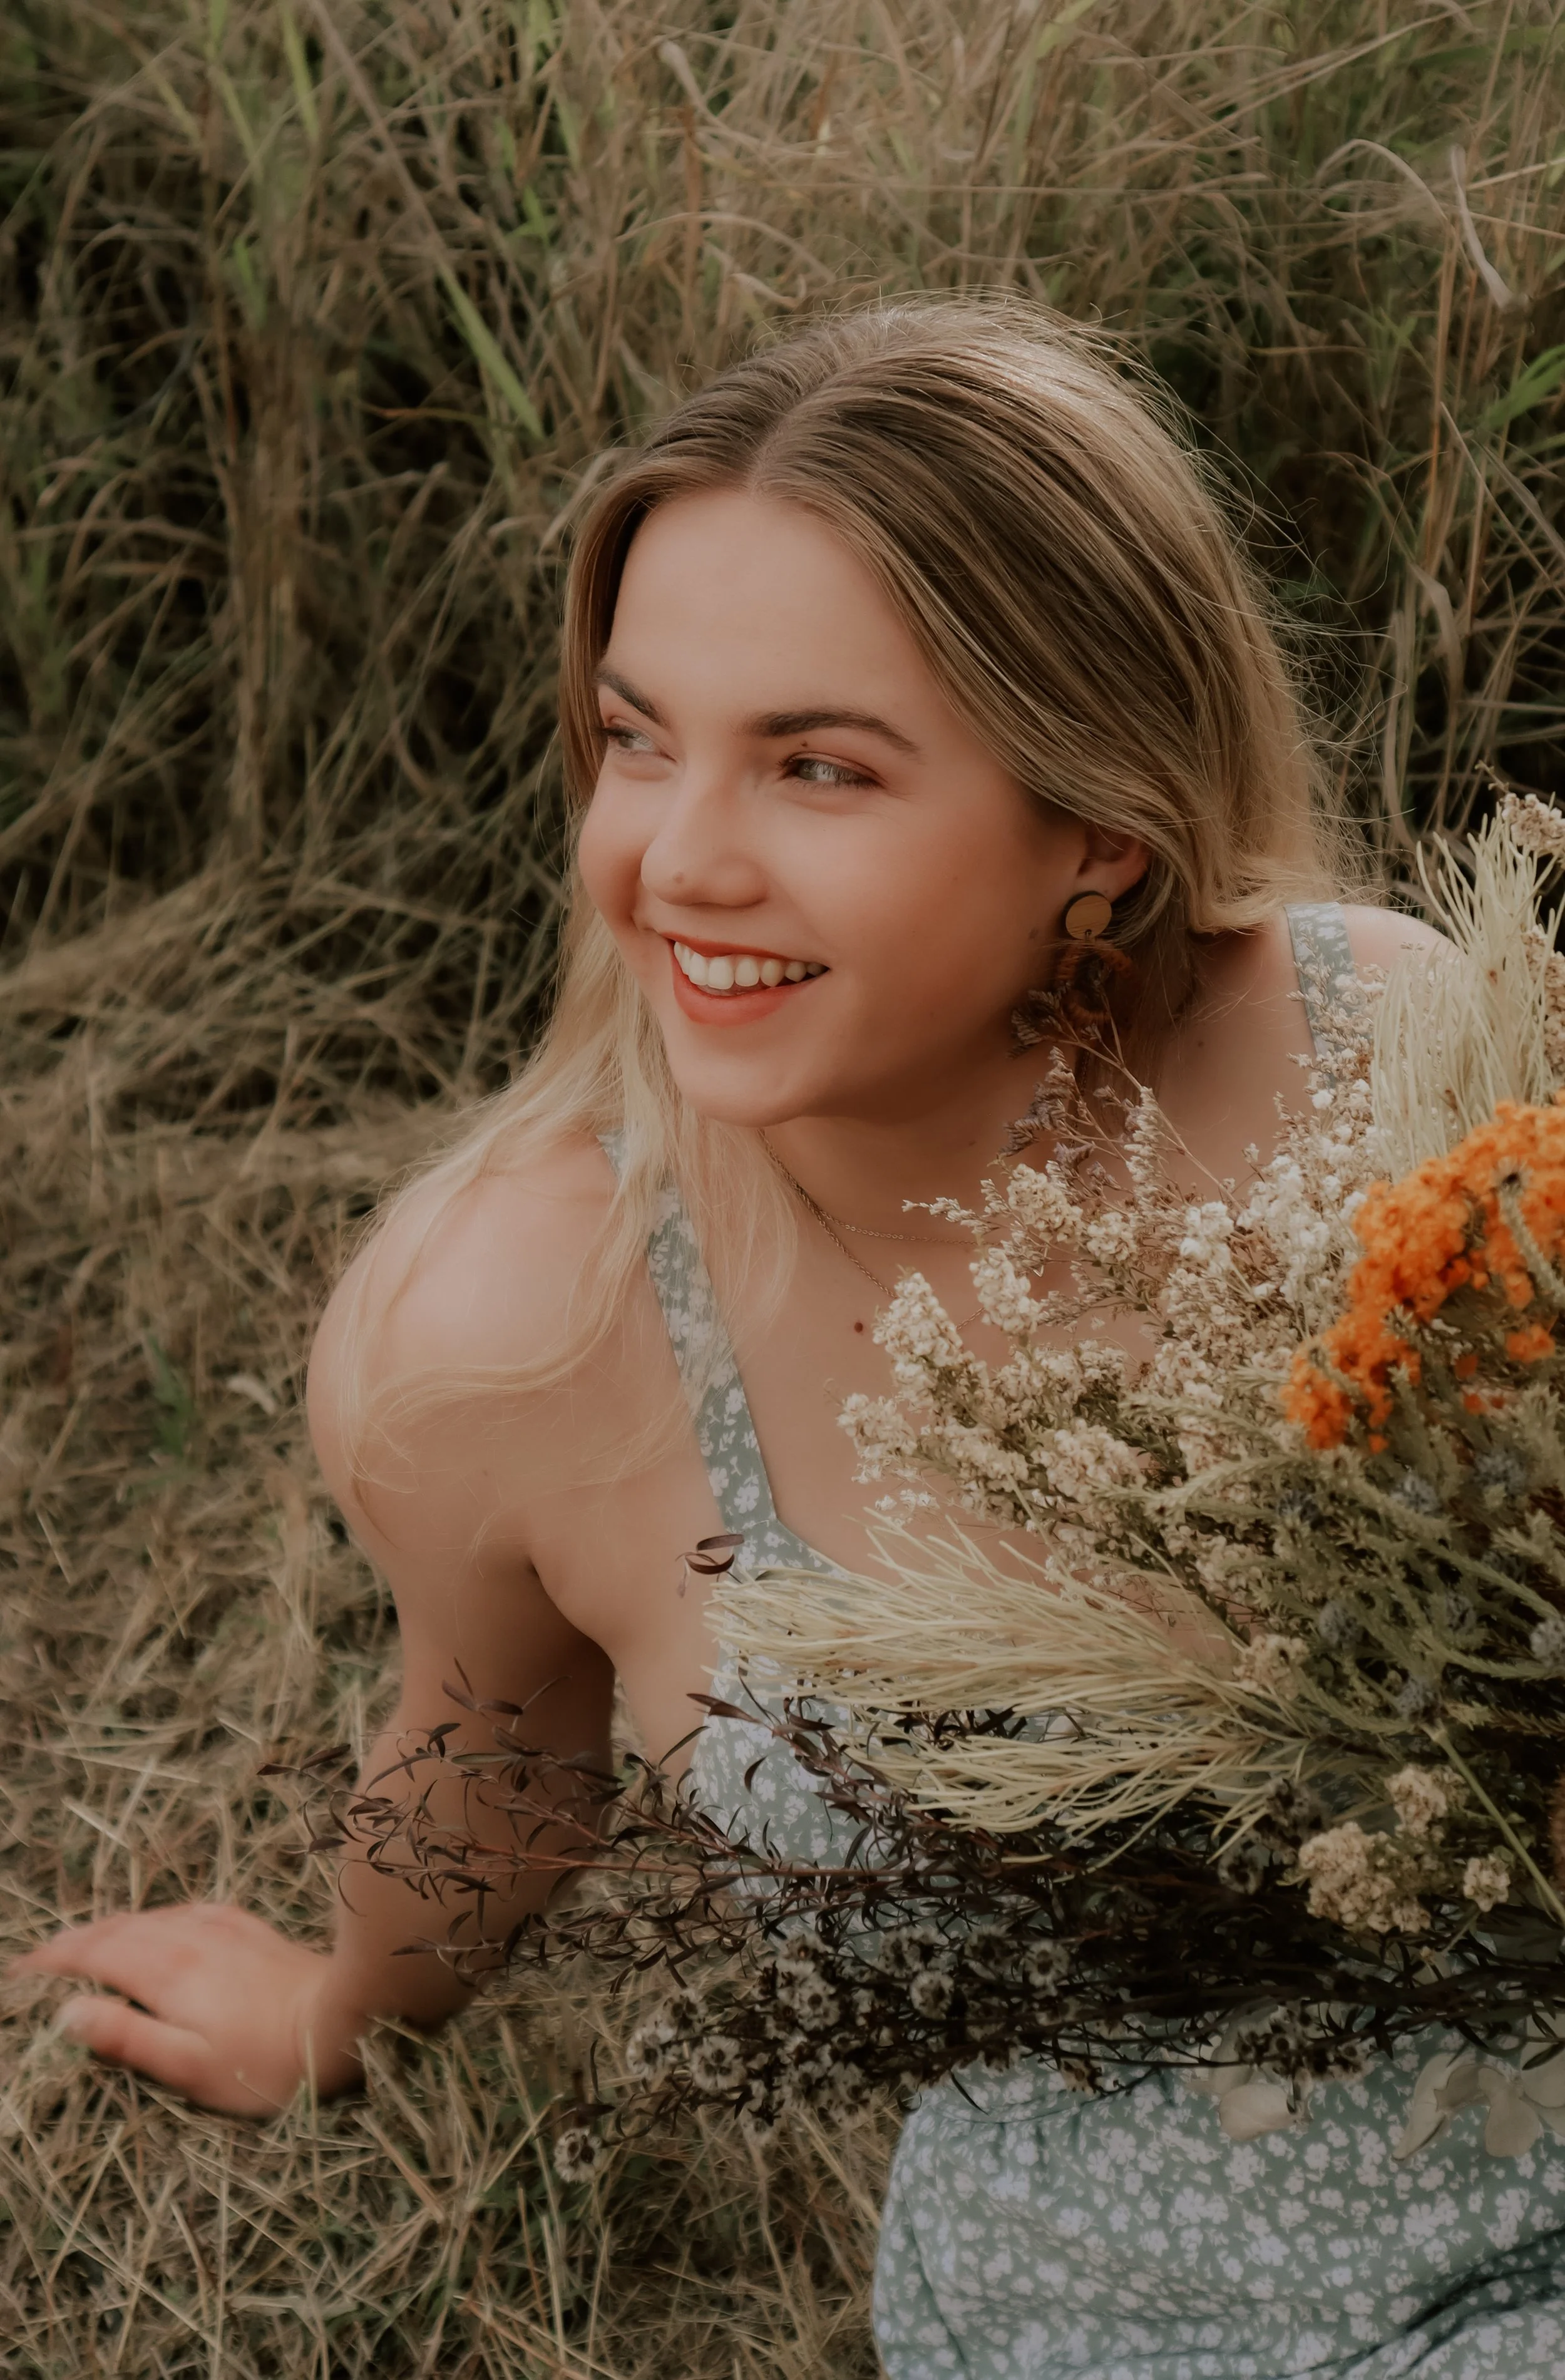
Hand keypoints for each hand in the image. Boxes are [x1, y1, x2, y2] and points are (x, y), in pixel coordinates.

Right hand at [14, 1902, 366, 2114]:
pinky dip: (158, 1919)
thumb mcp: (189, 2065)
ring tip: (87, 1939)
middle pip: (119, 1930)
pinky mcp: (251, 1931)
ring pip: (153, 1919)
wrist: (346, 2021)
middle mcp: (191, 1940)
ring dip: (114, 1927)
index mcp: (168, 1973)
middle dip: (76, 1941)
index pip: (96, 1955)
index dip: (55, 1960)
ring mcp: (224, 1930)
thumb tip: (69, 2012)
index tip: (22, 1969)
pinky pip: (190, 1913)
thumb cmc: (266, 2061)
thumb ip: (128, 2036)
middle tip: (43, 1956)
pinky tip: (163, 1924)